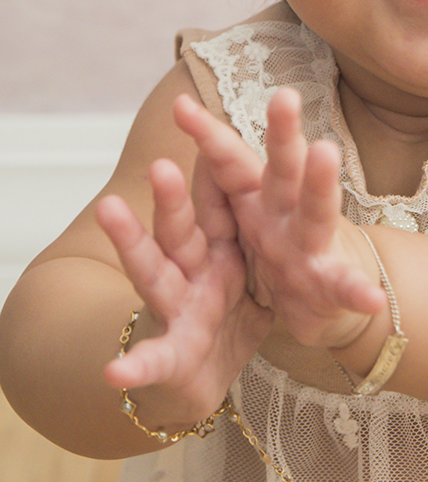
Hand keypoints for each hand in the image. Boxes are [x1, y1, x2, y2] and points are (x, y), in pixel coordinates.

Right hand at [97, 149, 272, 425]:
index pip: (215, 187)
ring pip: (151, 273)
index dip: (208, 149)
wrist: (203, 375)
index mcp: (217, 240)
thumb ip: (249, 212)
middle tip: (163, 161)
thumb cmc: (228, 307)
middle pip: (181, 224)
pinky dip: (135, 366)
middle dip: (172, 194)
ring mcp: (177, 309)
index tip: (192, 106)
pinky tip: (115, 369)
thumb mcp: (250, 257)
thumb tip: (265, 154)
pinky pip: (154, 362)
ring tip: (108, 208)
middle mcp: (191, 267)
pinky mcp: (173, 357)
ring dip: (131, 242)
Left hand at [172, 88, 386, 350]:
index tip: (181, 105)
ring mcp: (312, 247)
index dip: (208, 136)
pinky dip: (360, 291)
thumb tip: (186, 116)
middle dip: (281, 133)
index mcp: (257, 200)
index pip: (231, 161)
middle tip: (282, 96)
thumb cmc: (284, 252)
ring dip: (320, 183)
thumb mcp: (249, 216)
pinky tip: (373, 295)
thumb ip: (225, 175)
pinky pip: (346, 287)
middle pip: (282, 170)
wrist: (329, 302)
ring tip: (326, 151)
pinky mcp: (332, 287)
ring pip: (316, 212)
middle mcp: (285, 214)